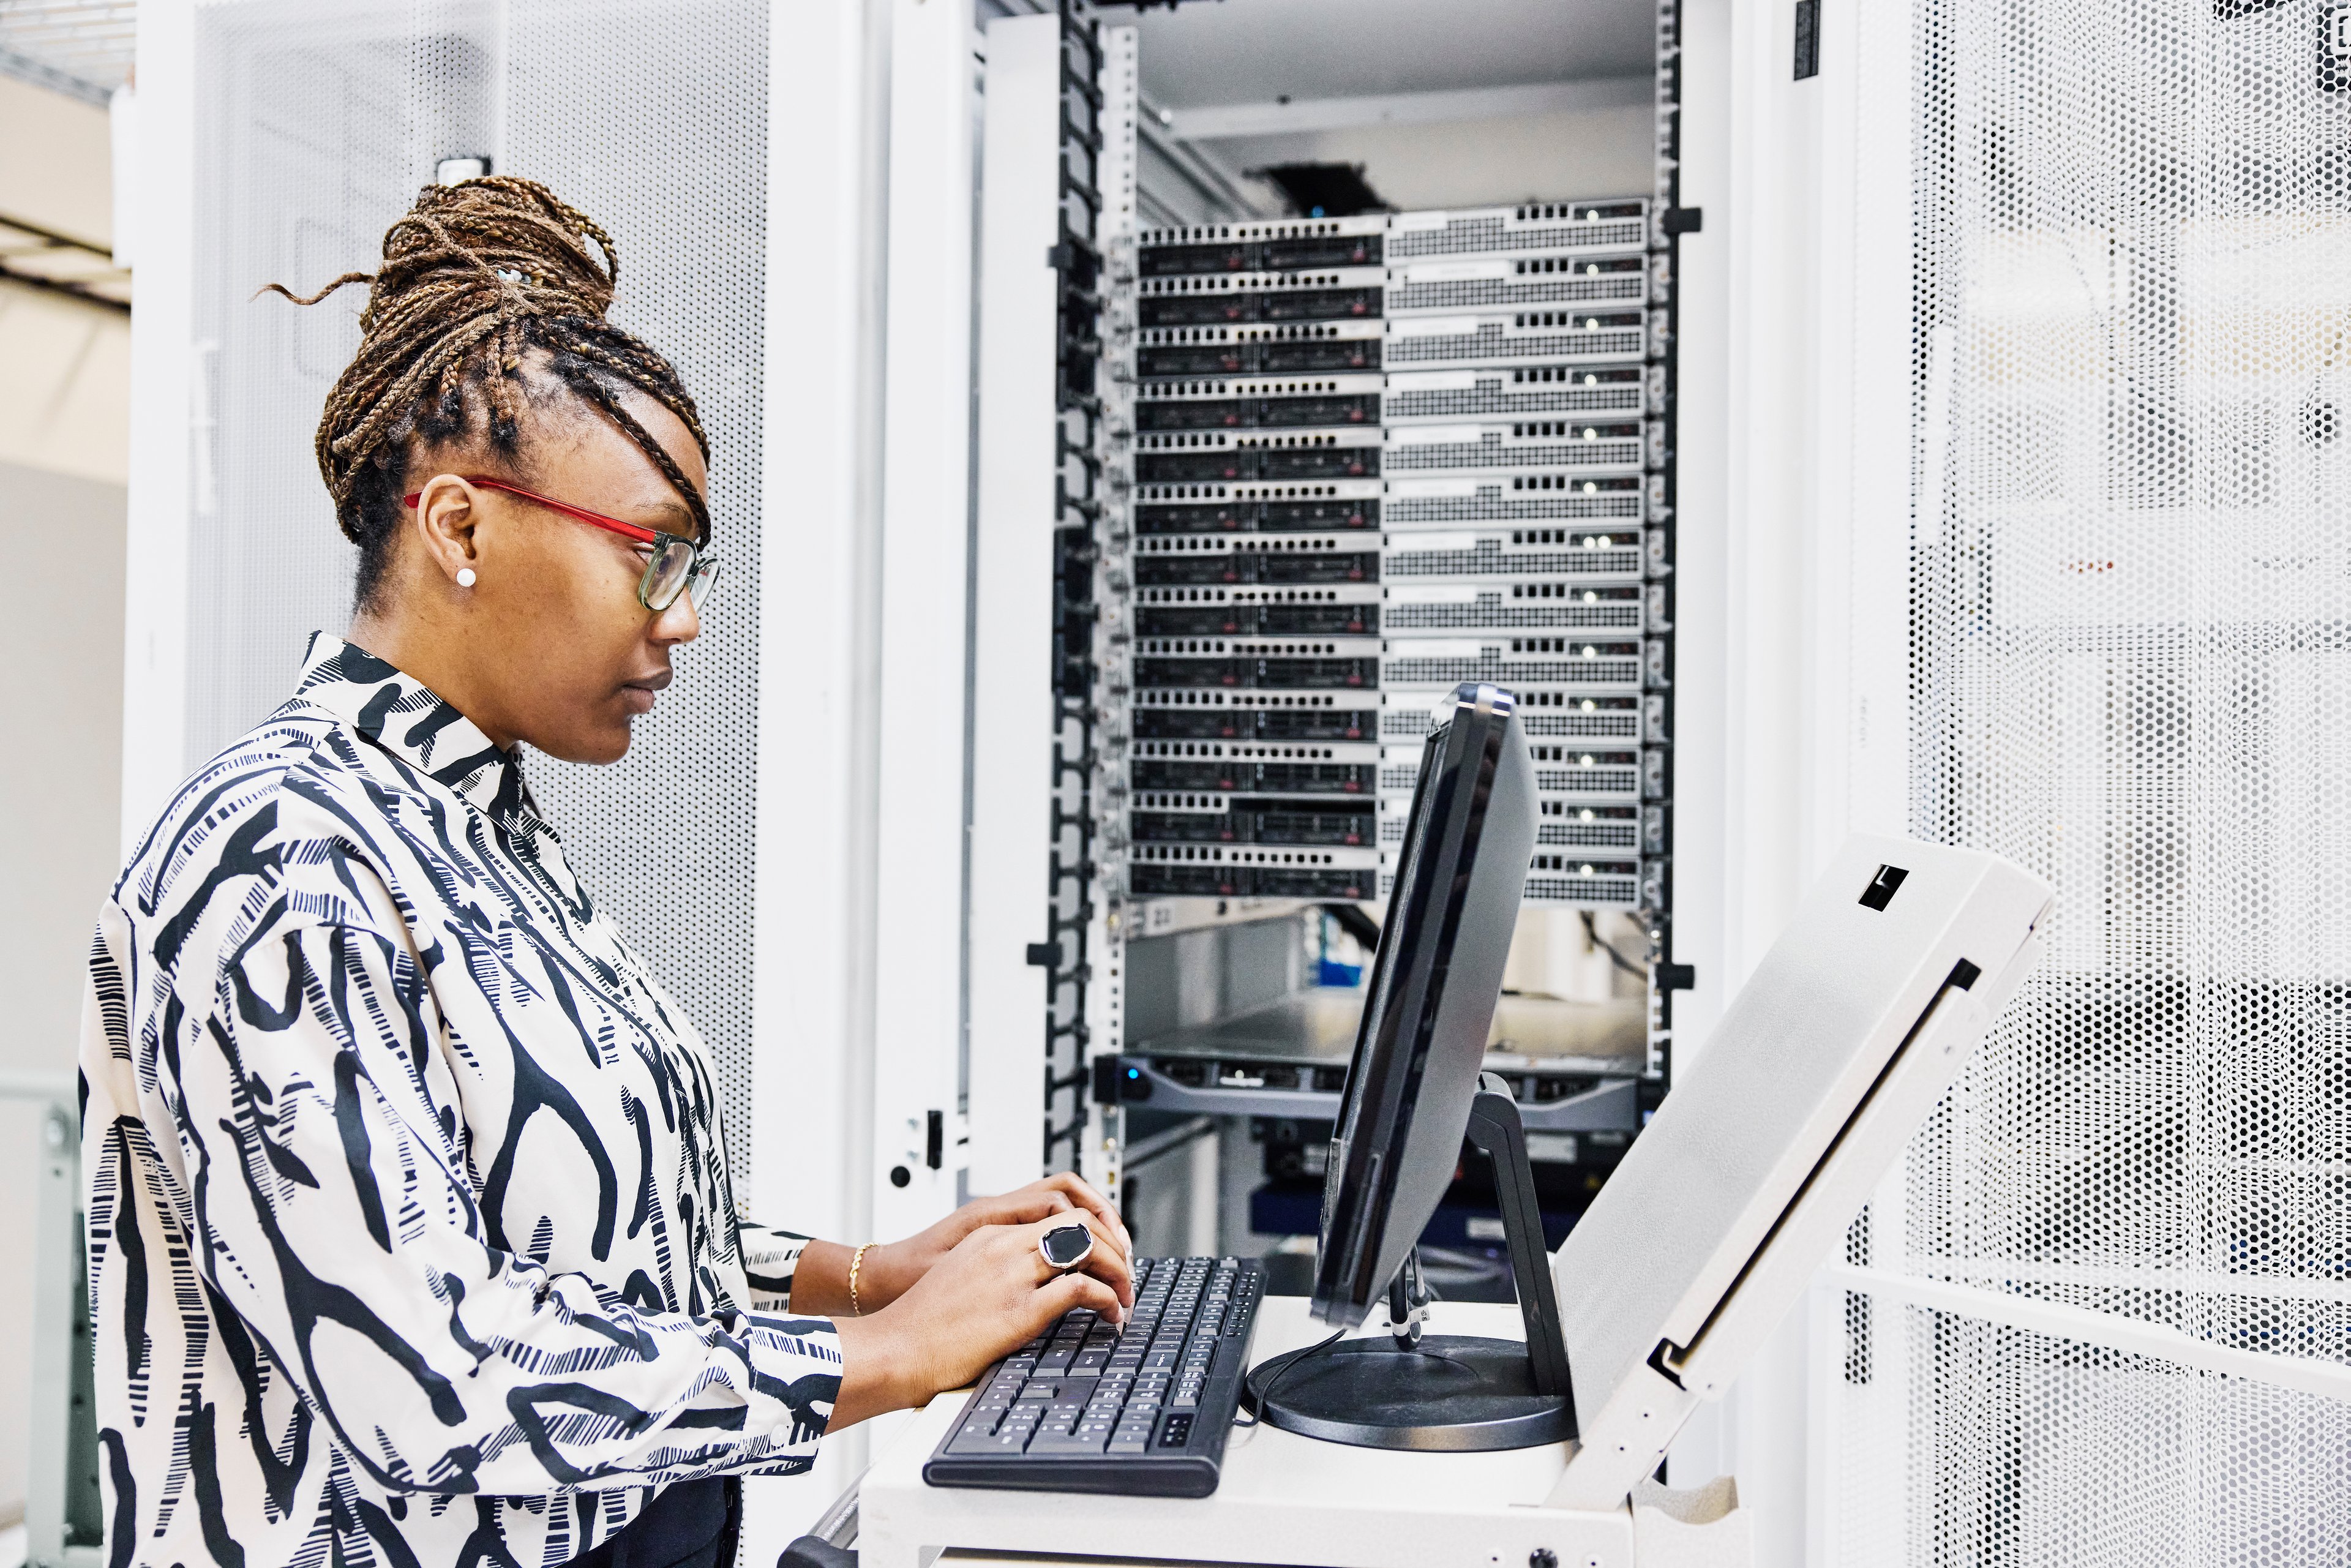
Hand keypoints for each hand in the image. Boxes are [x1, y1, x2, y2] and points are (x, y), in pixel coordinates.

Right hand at [829, 1209, 1133, 1429]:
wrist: (891, 1349)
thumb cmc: (917, 1326)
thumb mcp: (958, 1280)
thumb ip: (991, 1273)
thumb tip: (1022, 1289)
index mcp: (989, 1236)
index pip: (1056, 1214)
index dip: (1091, 1233)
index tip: (1105, 1256)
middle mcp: (1004, 1246)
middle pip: (1080, 1222)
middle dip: (1113, 1245)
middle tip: (1125, 1275)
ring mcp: (1013, 1274)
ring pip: (1088, 1246)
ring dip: (1118, 1269)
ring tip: (1125, 1294)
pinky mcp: (1019, 1309)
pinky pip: (1082, 1289)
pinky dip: (1108, 1299)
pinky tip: (1112, 1315)